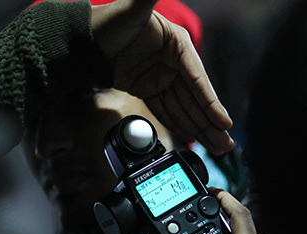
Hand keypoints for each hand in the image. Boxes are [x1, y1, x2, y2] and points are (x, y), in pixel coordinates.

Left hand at [91, 0, 233, 154]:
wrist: (81, 39)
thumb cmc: (107, 21)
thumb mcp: (133, 7)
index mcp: (176, 44)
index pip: (197, 78)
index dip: (211, 102)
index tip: (224, 121)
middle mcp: (172, 61)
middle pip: (195, 98)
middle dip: (211, 123)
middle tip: (225, 144)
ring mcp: (160, 77)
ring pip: (183, 108)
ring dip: (200, 128)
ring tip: (216, 147)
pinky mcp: (147, 89)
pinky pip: (166, 110)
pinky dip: (179, 124)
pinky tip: (192, 137)